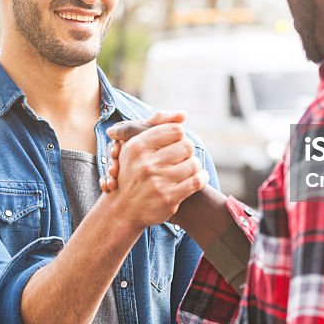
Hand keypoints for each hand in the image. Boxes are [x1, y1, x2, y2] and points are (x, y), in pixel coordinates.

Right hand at [103, 113, 207, 227]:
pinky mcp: (168, 198)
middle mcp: (146, 164)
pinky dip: (201, 178)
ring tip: (188, 168)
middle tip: (182, 156)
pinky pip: (196, 182)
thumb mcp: (135, 145)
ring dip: (194, 166)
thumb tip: (183, 114)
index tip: (175, 143)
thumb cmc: (132, 171)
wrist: (122, 209)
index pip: (175, 130)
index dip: (179, 135)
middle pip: (186, 146)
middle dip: (186, 151)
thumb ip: (157, 124)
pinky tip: (198, 177)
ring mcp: (157, 182)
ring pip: (193, 164)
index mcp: (137, 146)